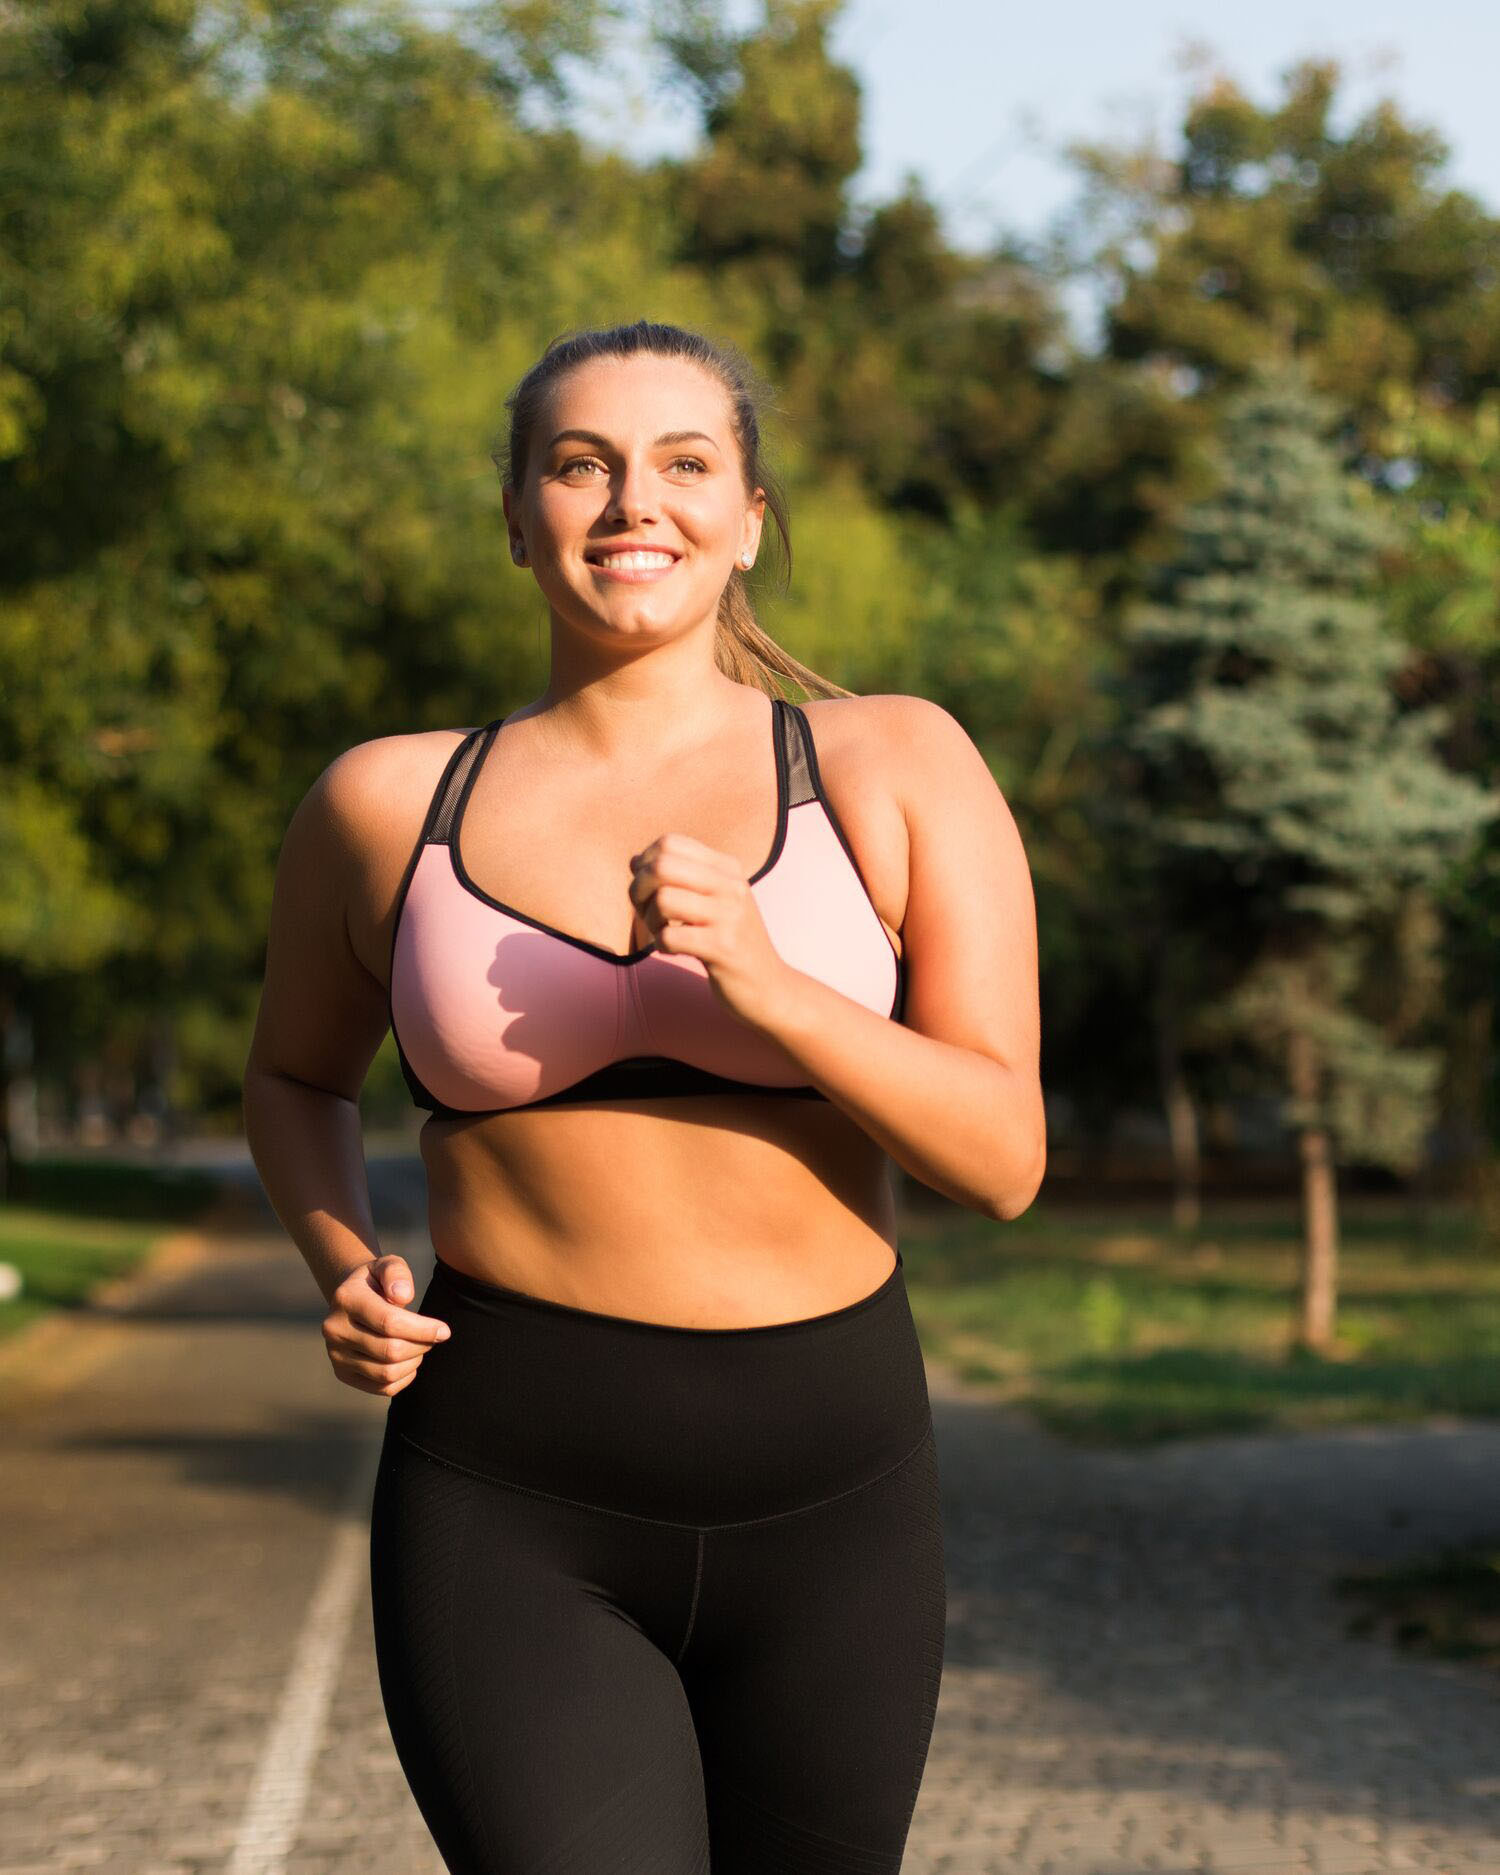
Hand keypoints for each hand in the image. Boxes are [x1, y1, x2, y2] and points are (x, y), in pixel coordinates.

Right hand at [321, 1254, 451, 1395]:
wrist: (352, 1299)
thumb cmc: (377, 1282)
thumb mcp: (388, 1265)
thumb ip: (397, 1273)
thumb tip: (402, 1296)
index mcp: (346, 1299)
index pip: (389, 1322)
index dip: (422, 1329)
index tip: (444, 1330)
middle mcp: (335, 1330)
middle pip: (390, 1351)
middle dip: (421, 1345)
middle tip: (434, 1336)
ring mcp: (336, 1355)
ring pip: (387, 1373)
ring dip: (414, 1362)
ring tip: (421, 1345)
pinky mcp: (342, 1373)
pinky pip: (381, 1388)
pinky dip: (404, 1378)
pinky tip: (410, 1361)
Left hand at [628, 832, 793, 1029]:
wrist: (769, 986)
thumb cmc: (731, 942)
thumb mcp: (714, 900)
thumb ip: (679, 878)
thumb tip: (634, 860)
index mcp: (728, 868)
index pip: (670, 843)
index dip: (646, 864)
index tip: (650, 889)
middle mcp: (731, 885)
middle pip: (662, 866)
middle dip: (640, 890)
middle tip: (647, 912)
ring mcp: (729, 916)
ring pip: (663, 899)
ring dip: (651, 920)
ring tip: (664, 932)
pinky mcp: (723, 947)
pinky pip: (670, 936)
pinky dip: (662, 945)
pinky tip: (674, 950)